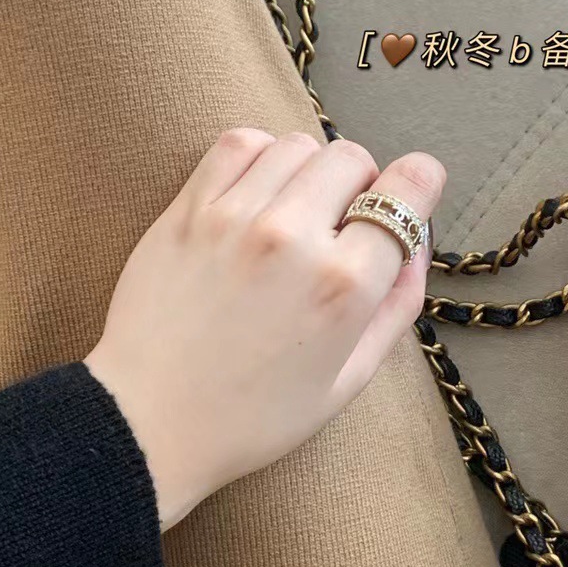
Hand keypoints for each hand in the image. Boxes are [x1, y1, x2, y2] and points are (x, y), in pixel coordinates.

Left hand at [85, 129, 443, 527]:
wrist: (149, 423)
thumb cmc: (251, 417)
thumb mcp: (348, 380)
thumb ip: (396, 307)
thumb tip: (415, 246)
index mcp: (344, 286)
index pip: (406, 191)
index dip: (418, 186)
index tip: (411, 192)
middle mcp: (294, 238)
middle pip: (353, 159)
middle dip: (361, 185)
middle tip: (343, 222)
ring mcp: (236, 217)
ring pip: (298, 146)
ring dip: (310, 171)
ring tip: (296, 211)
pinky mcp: (188, 210)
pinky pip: (239, 144)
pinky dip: (260, 155)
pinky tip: (258, 191)